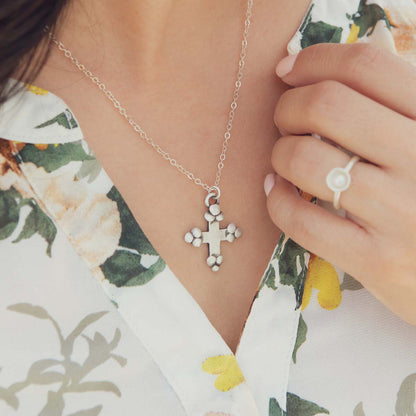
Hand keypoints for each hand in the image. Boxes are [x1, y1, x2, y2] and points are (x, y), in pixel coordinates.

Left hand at [264, 43, 415, 324]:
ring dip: (279, 153)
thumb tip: (328, 73)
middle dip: (287, 106)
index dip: (315, 60)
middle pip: (327, 107)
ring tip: (283, 158)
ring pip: (306, 161)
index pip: (366, 66)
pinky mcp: (376, 260)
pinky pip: (302, 220)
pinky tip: (277, 191)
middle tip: (284, 118)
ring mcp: (401, 213)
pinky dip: (276, 200)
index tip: (288, 68)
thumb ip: (394, 107)